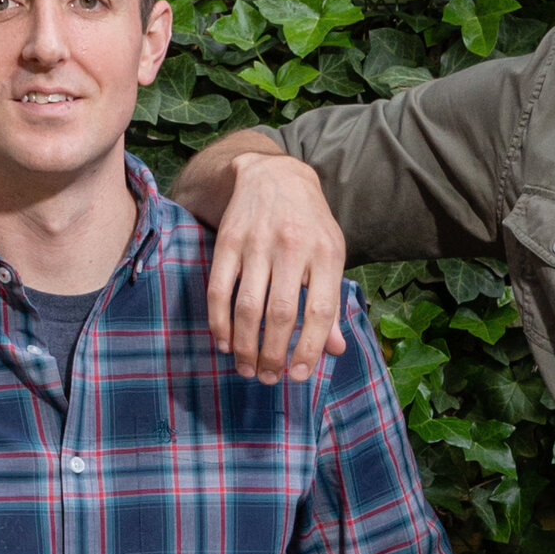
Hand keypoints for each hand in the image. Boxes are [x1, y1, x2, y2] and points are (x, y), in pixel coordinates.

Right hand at [205, 152, 348, 384]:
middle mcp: (292, 246)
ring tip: (246, 369)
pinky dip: (219, 321)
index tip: (298, 375)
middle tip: (268, 378)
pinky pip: (219, 288)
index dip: (309, 348)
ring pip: (248, 305)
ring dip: (245, 345)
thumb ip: (332, 303)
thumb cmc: (309, 224)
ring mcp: (257, 242)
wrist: (275, 175)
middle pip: (281, 313)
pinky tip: (225, 342)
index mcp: (325, 253)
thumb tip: (335, 349)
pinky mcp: (228, 240)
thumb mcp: (331, 255)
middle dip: (273, 354)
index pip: (319, 310)